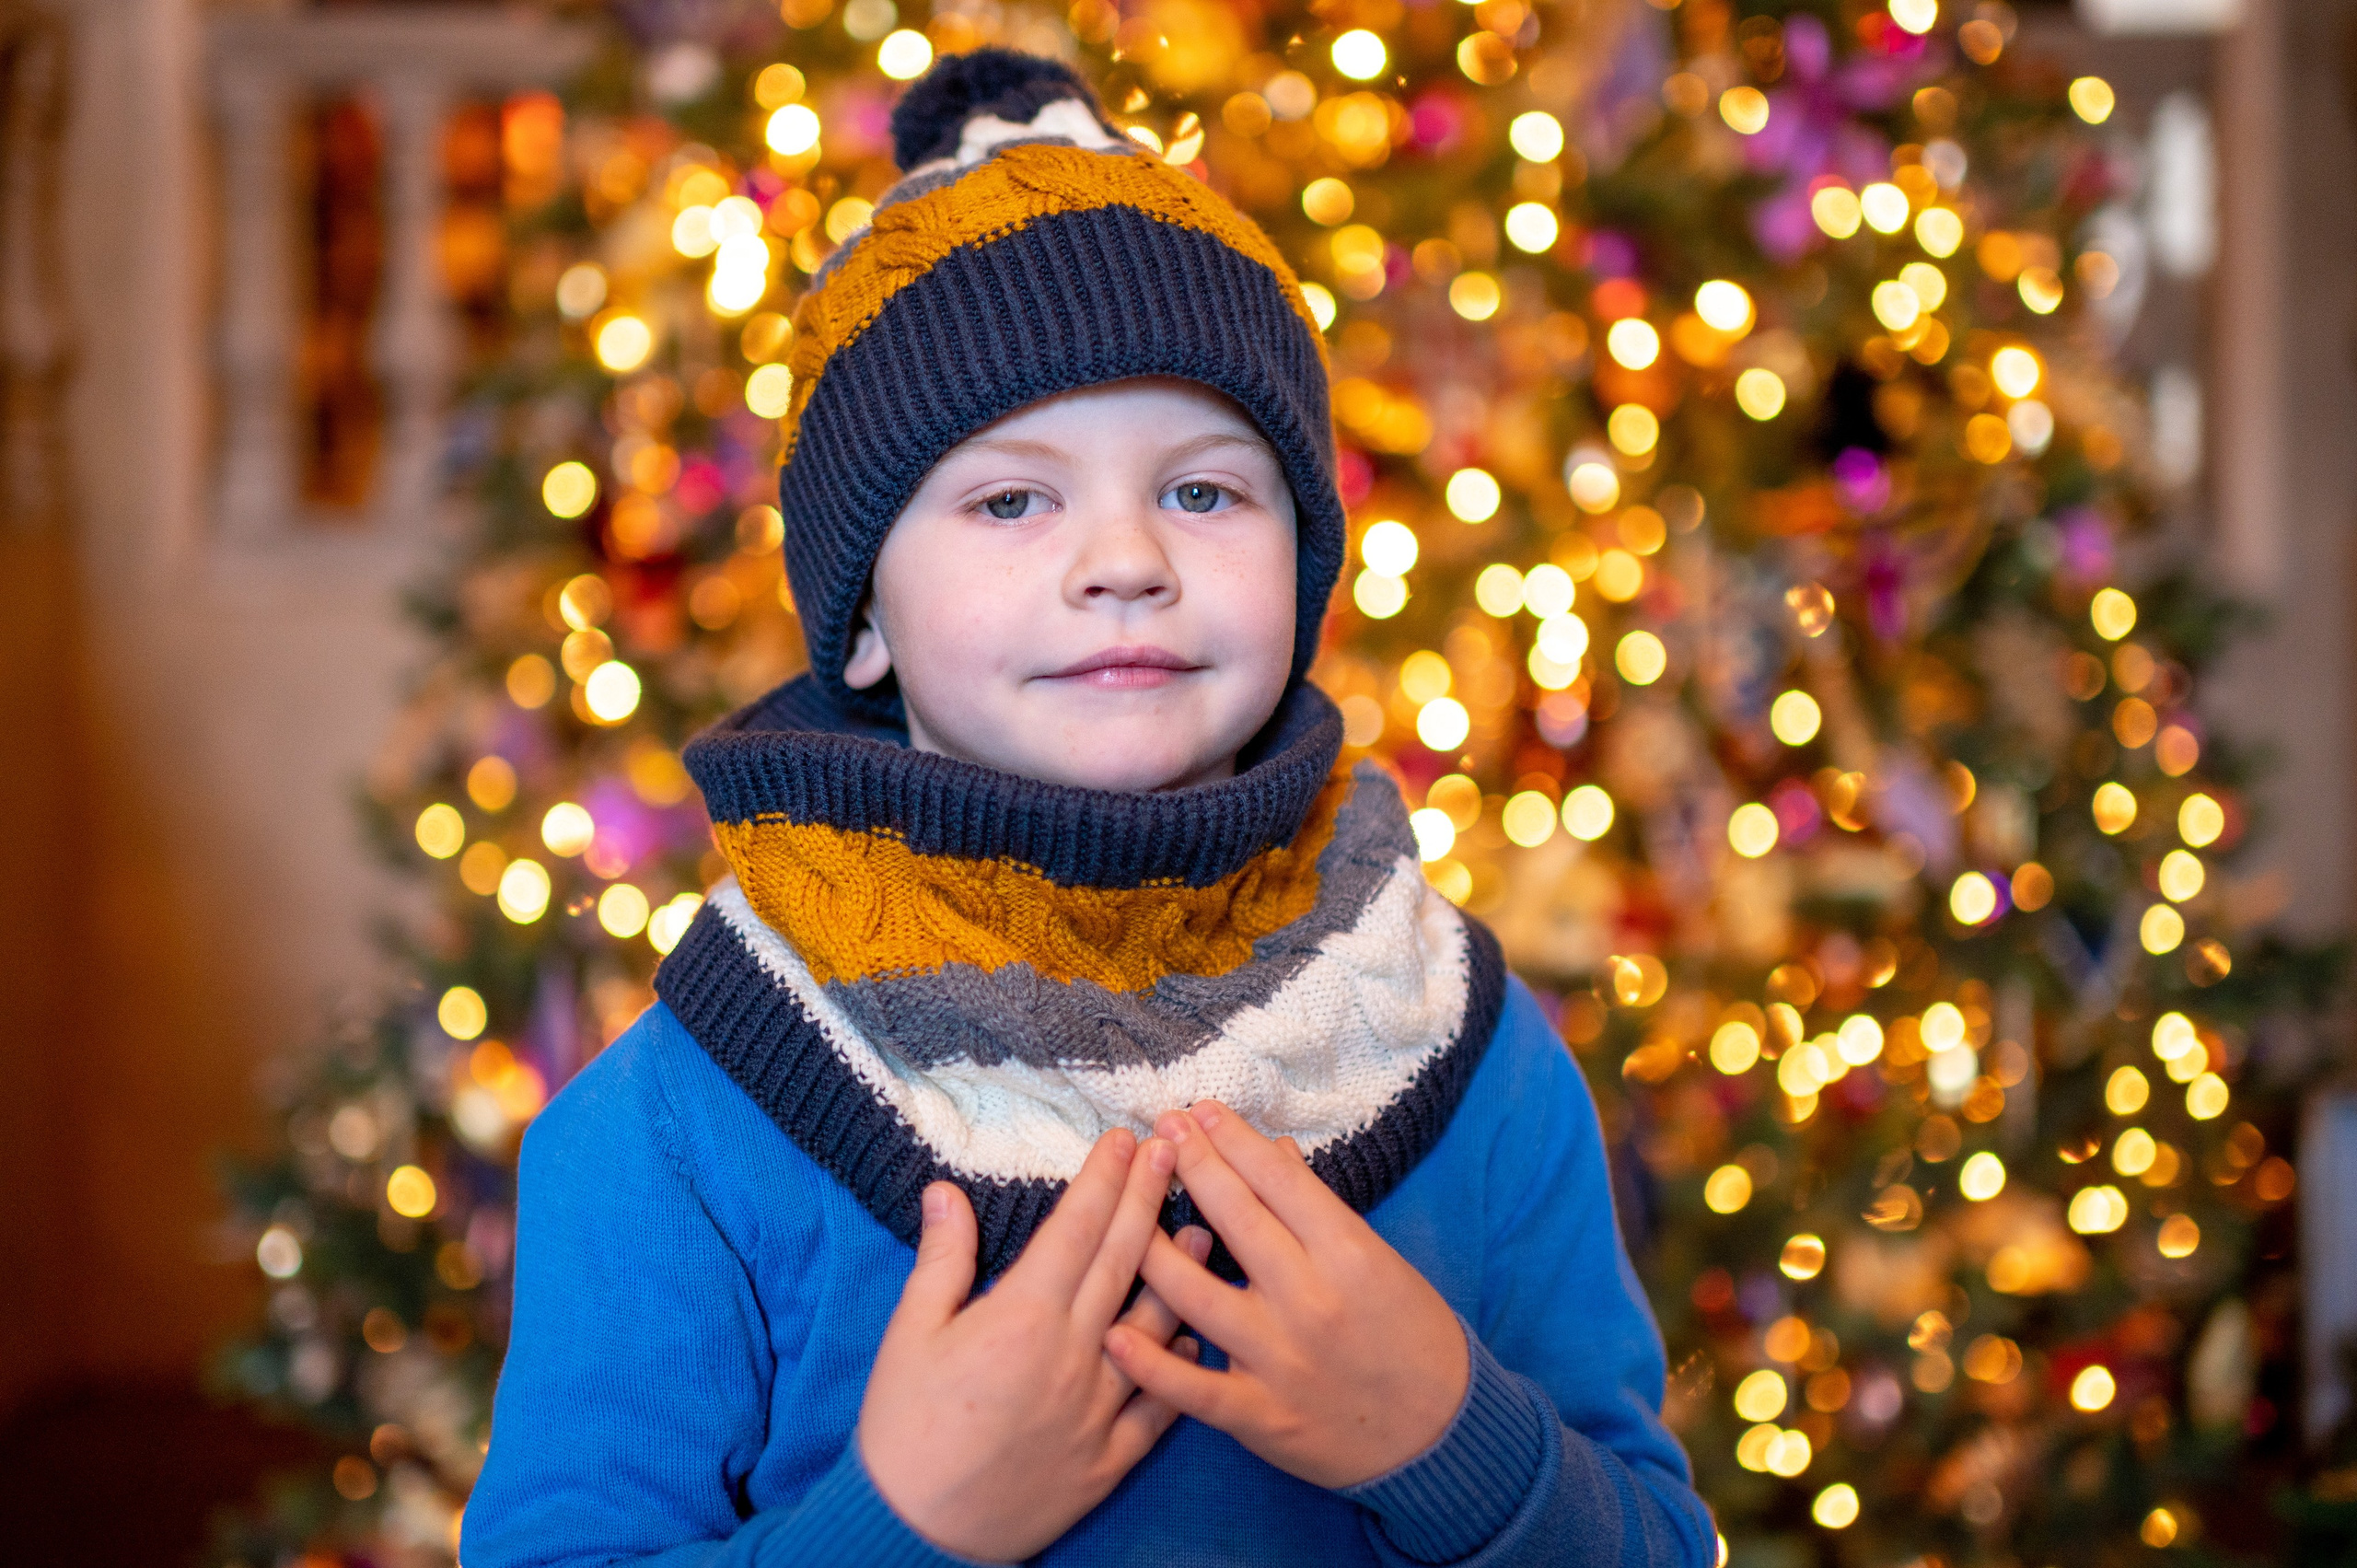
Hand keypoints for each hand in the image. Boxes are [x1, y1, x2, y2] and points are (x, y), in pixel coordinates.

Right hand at [857, 1129, 1212, 1562]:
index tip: (1126, 1139)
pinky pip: (1160, 1408)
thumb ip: (941, 1259)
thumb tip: (945, 1191)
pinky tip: (1196, 1339)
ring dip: (1182, 1275)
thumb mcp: (910, 1333)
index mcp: (1022, 1316)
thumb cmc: (904, 1429)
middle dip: (1149, 1200)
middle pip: (1122, 1262)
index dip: (1104, 1179)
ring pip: (1156, 1328)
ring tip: (1206, 1231)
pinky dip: (1181, 1368)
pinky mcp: (1109, 1458)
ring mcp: (1097, 1408)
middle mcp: (1071, 1354)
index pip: (1075, 1229)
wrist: (916, 1533)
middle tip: (1176, 1152)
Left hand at [1102, 1102, 1469, 1489]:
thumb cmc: (1412, 1338)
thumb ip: (1320, 1210)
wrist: (1442, 1438)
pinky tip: (1115, 1332)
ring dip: (1150, 1247)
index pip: (1279, 1181)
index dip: (1232, 1139)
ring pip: (1195, 1294)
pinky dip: (1151, 1363)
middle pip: (1234, 1219)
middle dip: (1191, 1165)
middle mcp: (1310, 1300)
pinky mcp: (1261, 1416)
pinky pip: (1193, 1388)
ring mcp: (1281, 1359)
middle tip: (1158, 1126)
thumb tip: (1273, 1150)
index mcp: (1348, 1255)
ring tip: (1121, 1210)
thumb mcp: (1380, 1262)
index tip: (1198, 1110)